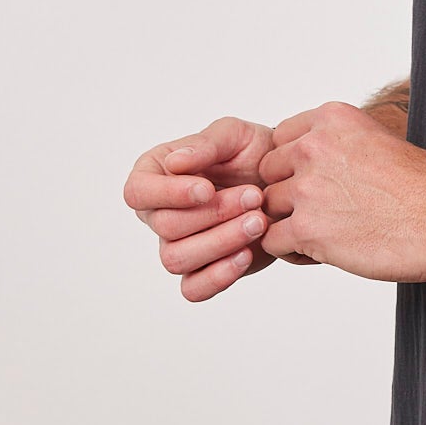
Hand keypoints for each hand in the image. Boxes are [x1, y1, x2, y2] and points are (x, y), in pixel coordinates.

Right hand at [123, 116, 313, 303]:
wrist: (287, 180)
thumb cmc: (253, 152)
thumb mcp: (233, 134)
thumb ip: (205, 145)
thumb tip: (174, 163)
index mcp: (156, 175)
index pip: (137, 192)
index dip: (168, 195)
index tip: (207, 189)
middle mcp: (160, 213)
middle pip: (166, 227)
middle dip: (213, 214)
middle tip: (253, 197)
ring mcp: (179, 244)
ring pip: (177, 260)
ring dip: (221, 241)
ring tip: (259, 221)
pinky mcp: (204, 269)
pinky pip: (193, 289)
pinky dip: (218, 276)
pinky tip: (246, 254)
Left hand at [259, 100, 425, 281]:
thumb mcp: (383, 139)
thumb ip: (343, 143)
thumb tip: (324, 157)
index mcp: (333, 119)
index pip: (280, 138)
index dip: (293, 164)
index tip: (314, 179)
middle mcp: (314, 147)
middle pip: (269, 172)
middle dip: (286, 192)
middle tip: (316, 210)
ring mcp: (307, 188)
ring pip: (268, 207)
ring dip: (288, 222)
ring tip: (320, 234)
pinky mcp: (307, 229)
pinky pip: (271, 240)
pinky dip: (290, 250)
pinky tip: (318, 252)